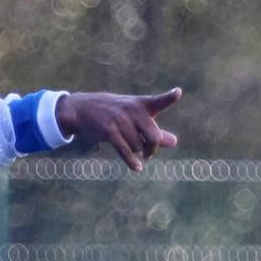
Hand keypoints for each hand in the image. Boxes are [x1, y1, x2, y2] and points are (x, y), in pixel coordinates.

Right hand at [55, 89, 182, 171]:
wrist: (82, 109)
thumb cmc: (113, 114)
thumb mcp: (135, 118)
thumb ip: (155, 130)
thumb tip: (174, 142)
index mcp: (141, 104)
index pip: (159, 101)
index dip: (169, 97)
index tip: (178, 92)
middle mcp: (133, 111)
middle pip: (154, 137)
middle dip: (152, 149)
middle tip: (148, 153)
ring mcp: (120, 120)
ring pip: (138, 147)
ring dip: (135, 151)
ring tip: (126, 143)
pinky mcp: (109, 131)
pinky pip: (125, 150)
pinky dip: (132, 161)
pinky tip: (137, 168)